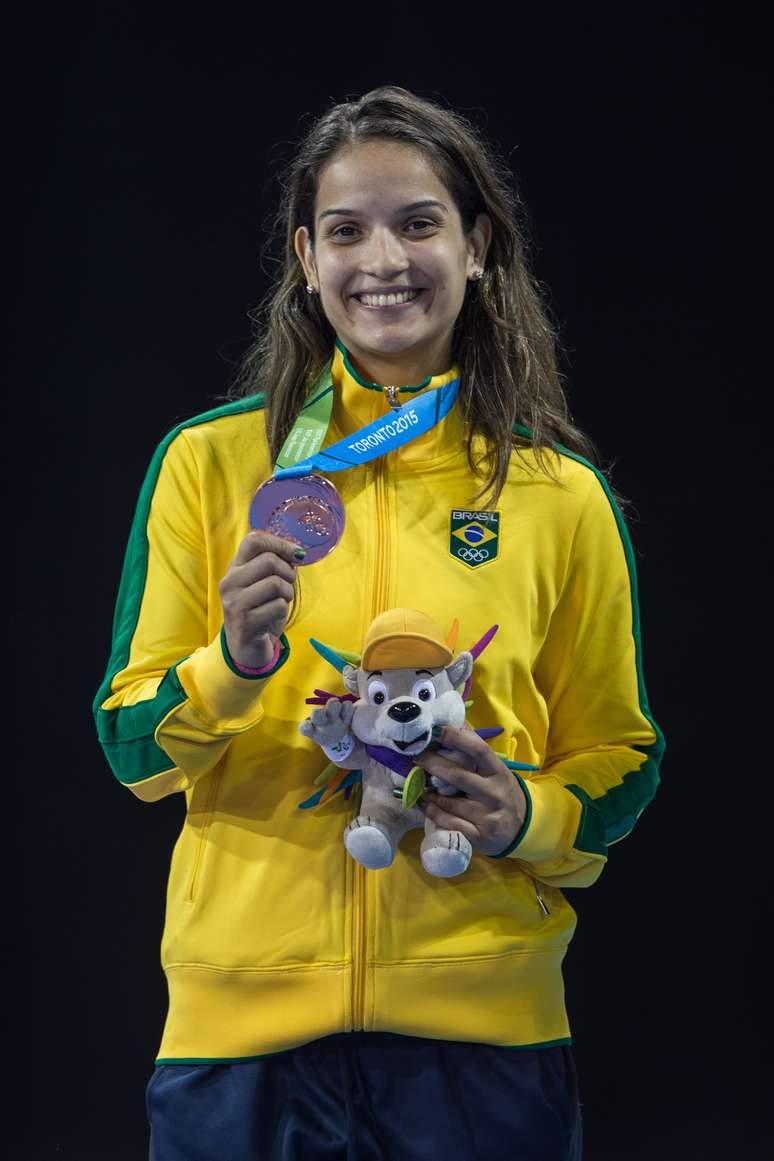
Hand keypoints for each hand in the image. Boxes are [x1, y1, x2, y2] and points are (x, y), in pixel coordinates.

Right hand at [219, 530, 300, 668]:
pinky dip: (282, 610)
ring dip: (287, 593)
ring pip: (275, 583)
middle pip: (269, 560)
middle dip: (288, 573)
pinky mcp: (245, 622)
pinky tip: (272, 617)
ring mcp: (234, 602)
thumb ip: (274, 565)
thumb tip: (297, 553)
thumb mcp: (263, 583)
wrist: (246, 647)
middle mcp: (229, 582)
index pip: (254, 540)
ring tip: (280, 602)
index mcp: (235, 567)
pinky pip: (277, 606)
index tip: (296, 554)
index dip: (280, 543)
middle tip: (287, 585)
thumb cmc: (259, 610)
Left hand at [415, 724, 528, 856]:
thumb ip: (475, 752)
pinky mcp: (478, 835)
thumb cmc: (501, 792)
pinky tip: (423, 803)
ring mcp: (487, 816)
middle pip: (458, 776)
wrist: (522, 828)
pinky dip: (431, 812)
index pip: (479, 750)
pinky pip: (448, 822)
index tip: (436, 730)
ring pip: (448, 802)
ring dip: (427, 792)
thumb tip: (452, 723)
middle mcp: (494, 793)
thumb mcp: (495, 771)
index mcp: (498, 772)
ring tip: (416, 783)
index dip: (457, 738)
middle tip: (415, 757)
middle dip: (433, 764)